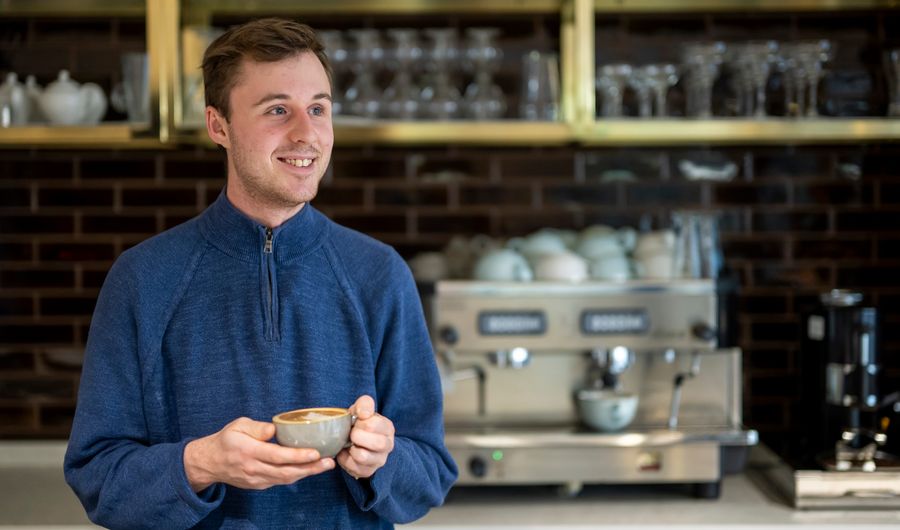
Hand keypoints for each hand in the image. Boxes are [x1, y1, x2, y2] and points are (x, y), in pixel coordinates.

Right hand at [183, 417, 333, 491]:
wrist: (210, 463)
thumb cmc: (227, 440)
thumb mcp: (238, 425)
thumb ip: (257, 427)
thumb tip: (274, 429)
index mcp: (248, 451)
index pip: (277, 456)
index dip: (298, 456)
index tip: (315, 453)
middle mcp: (253, 468)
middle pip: (286, 471)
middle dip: (310, 468)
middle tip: (330, 462)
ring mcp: (256, 480)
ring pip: (285, 479)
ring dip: (307, 473)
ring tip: (325, 465)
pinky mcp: (258, 485)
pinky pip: (280, 481)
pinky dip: (296, 476)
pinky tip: (309, 469)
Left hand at [337, 395, 394, 479]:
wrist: (357, 440)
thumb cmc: (360, 423)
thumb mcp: (362, 409)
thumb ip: (364, 404)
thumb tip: (364, 413)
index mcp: (388, 428)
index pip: (374, 425)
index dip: (360, 423)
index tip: (356, 422)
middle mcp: (388, 446)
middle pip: (376, 443)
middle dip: (356, 436)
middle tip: (351, 433)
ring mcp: (379, 460)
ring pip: (363, 456)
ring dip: (351, 448)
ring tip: (349, 443)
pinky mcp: (368, 471)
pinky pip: (353, 467)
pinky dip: (345, 459)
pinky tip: (346, 452)